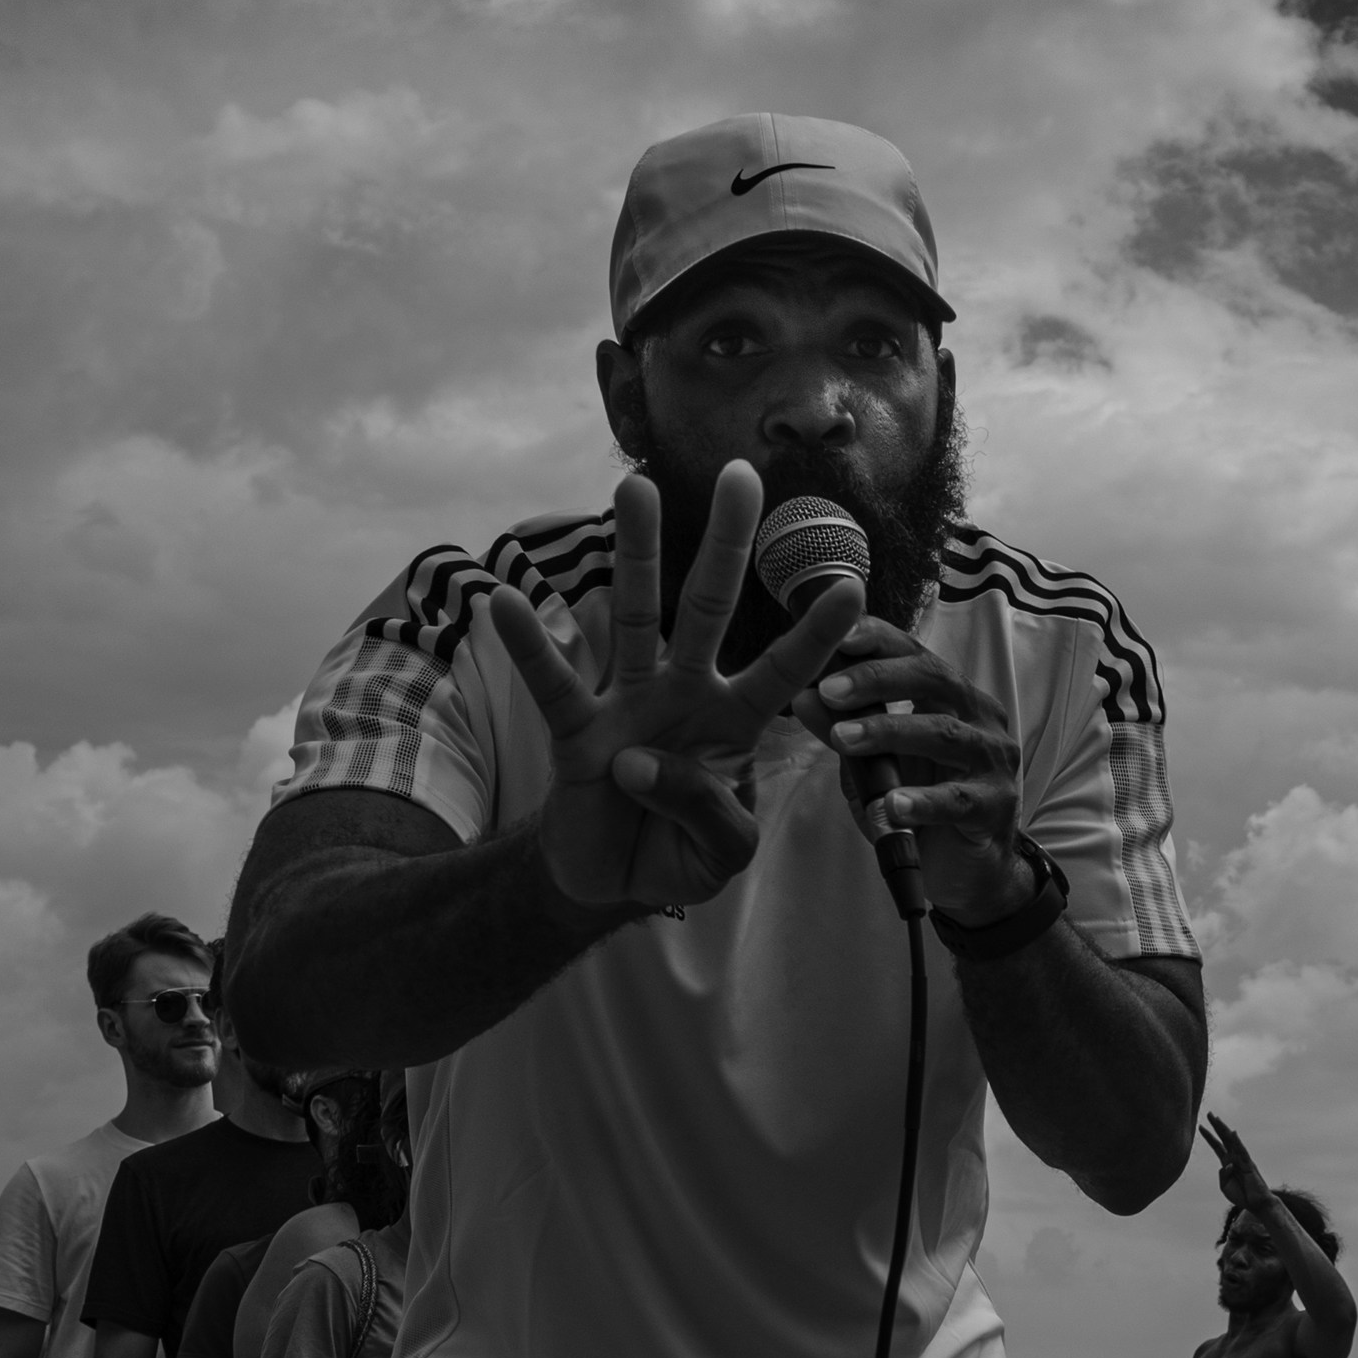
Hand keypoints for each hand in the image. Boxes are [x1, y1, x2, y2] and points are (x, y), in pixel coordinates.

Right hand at [479, 463, 866, 912]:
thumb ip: (712, 813)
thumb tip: (641, 762)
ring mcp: (628, 706)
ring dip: (635, 554)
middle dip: (726, 543)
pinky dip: (530, 647)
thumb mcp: (723, 854)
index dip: (814, 635)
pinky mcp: (577, 734)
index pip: (782, 672)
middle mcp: (683, 695)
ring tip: (634, 486)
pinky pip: (553, 685)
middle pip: (708, 607)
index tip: (852, 585)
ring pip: (636, 618)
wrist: (611, 883)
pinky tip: (506, 601)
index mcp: (734, 723)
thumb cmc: (677, 853)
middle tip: (741, 474)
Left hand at [799, 618, 1027, 922]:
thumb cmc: (920, 807)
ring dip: (889, 732)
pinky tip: (891, 804)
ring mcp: (993, 761)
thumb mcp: (873, 766)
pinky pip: (957, 799)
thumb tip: (803, 696)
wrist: (966, 871)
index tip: (836, 636)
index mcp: (951, 698)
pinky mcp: (996, 806)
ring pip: (944, 735)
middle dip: (877, 680)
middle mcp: (980, 718)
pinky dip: (922, 801)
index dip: (878, 639)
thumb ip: (843, 732)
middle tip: (830, 690)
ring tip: (843, 740)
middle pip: (935, 681)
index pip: (915, 654)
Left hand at [1201, 1111, 1278, 1217]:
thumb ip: (1222, 1175)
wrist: (1256, 1204)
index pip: (1217, 1146)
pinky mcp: (1249, 1164)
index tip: (1200, 1126)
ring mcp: (1242, 1160)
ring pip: (1231, 1141)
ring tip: (1216, 1119)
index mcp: (1227, 1163)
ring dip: (1224, 1130)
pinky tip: (1233, 1133)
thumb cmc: (1241, 1196)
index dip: (1209, 1136)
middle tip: (1209, 1113)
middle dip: (1216, 1126)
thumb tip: (1226, 1164)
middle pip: (1224, 1139)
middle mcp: (1234, 1158)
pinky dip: (1237, 1142)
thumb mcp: (1224, 1187)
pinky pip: (1242, 1151)